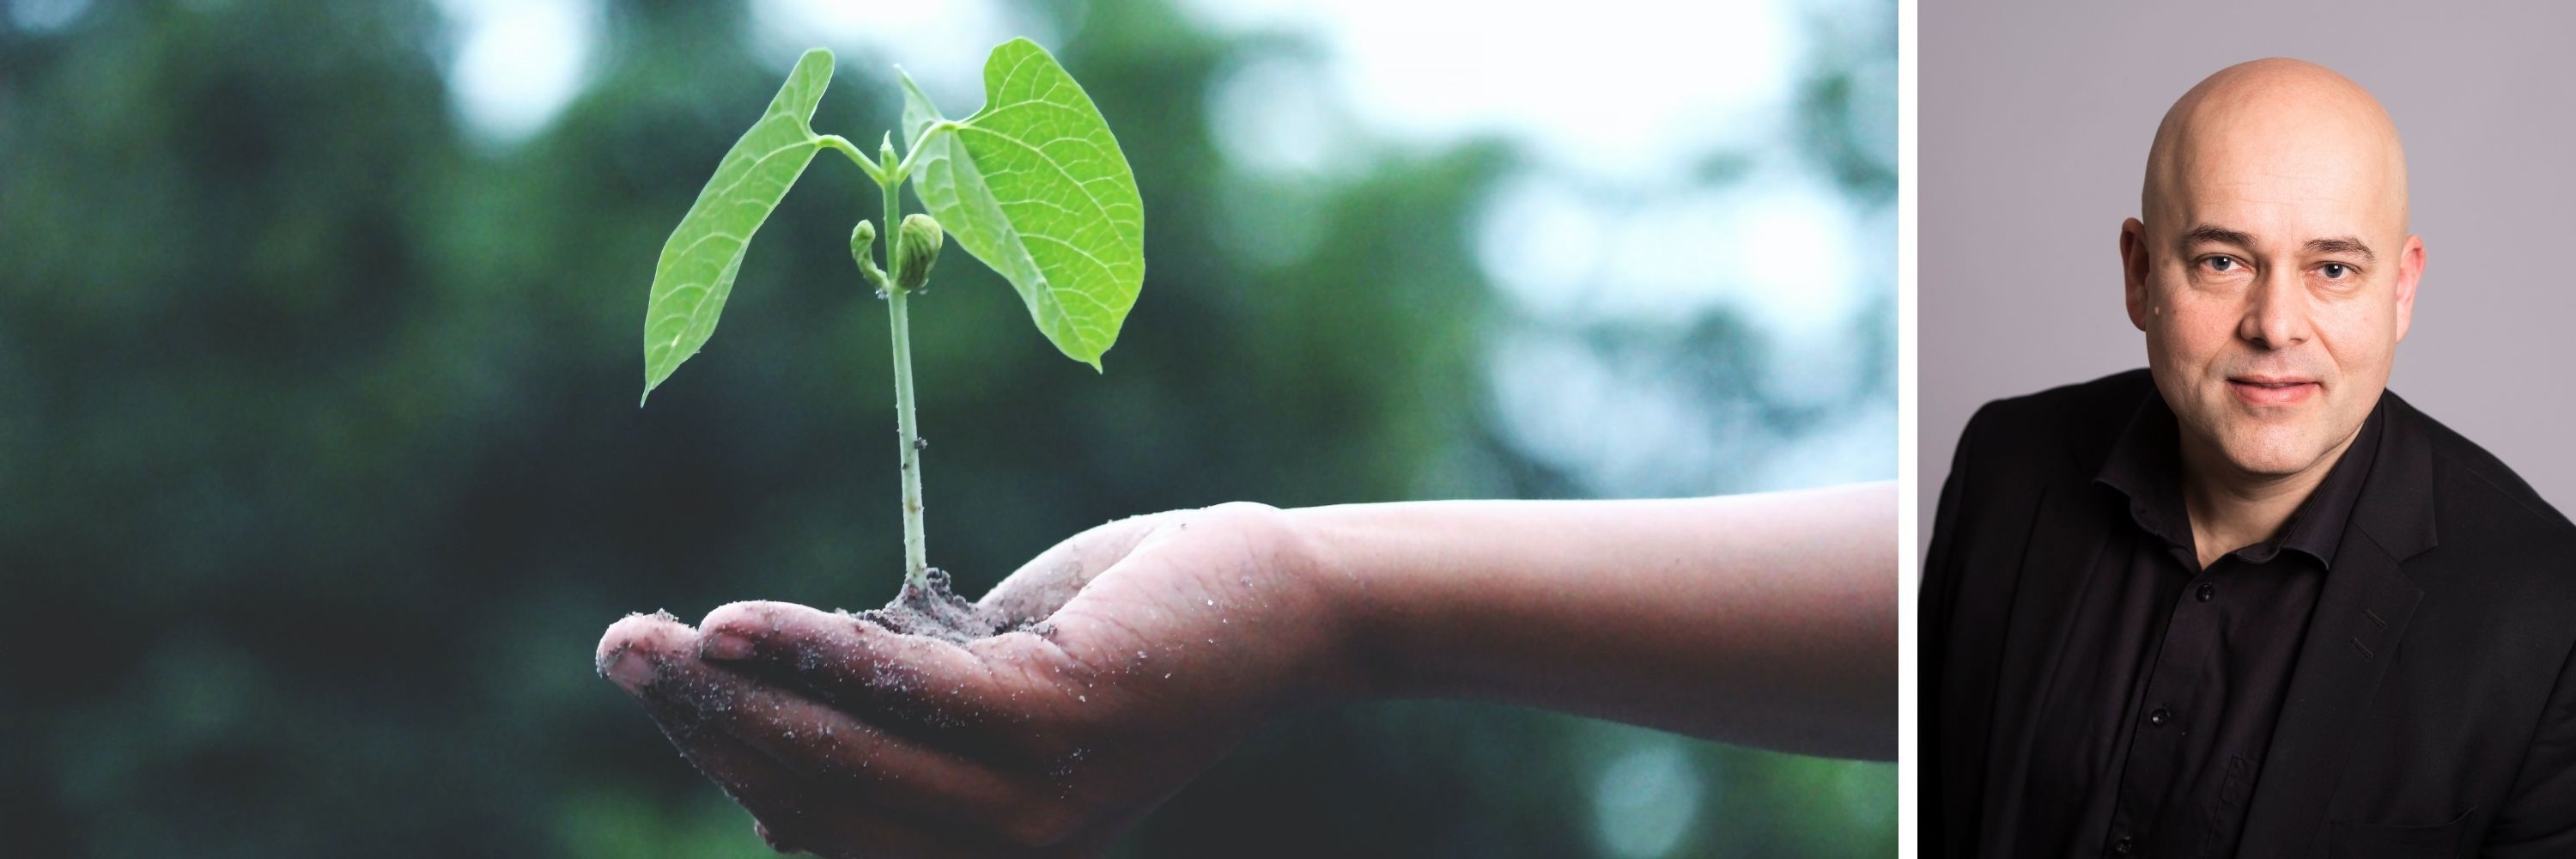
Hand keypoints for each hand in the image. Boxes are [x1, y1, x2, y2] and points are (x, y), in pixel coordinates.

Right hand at [594, 502, 1353, 857]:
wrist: (1284, 600)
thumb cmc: (1136, 626)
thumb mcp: (998, 678)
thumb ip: (902, 707)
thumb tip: (778, 707)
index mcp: (985, 855)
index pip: (821, 822)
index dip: (726, 756)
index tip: (655, 682)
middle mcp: (1006, 855)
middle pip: (812, 796)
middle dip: (702, 723)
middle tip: (618, 648)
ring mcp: (1033, 800)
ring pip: (841, 753)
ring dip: (730, 691)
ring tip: (646, 637)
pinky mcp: (1057, 721)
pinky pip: (902, 692)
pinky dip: (811, 653)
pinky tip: (735, 622)